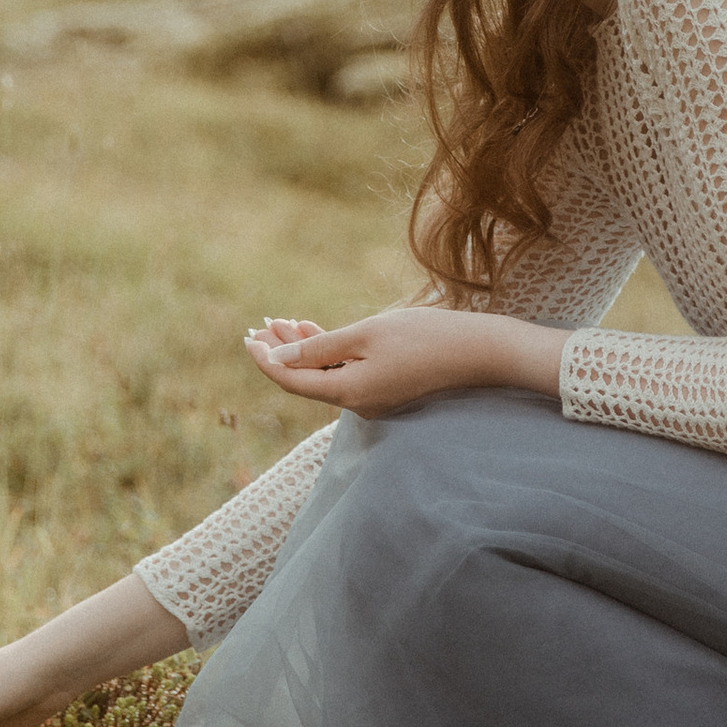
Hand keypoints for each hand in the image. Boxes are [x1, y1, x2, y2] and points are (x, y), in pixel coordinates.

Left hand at [244, 307, 563, 416]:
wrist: (478, 351)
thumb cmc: (425, 337)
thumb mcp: (367, 334)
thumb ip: (321, 347)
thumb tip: (281, 359)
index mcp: (349, 393)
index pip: (292, 380)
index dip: (266, 359)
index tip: (248, 337)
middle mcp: (358, 403)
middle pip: (305, 380)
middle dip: (280, 353)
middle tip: (258, 327)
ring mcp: (373, 399)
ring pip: (324, 374)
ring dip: (302, 349)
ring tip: (280, 323)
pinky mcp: (387, 389)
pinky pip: (345, 373)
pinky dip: (327, 354)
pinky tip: (314, 332)